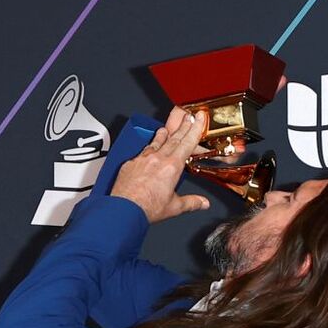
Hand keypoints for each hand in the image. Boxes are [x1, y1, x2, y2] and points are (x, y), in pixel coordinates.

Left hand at [109, 105, 212, 223]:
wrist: (125, 210)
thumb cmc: (146, 208)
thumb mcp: (174, 207)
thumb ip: (190, 202)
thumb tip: (202, 203)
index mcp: (172, 167)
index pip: (187, 143)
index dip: (195, 129)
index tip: (198, 118)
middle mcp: (158, 159)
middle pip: (173, 138)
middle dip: (182, 126)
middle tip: (187, 117)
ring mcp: (143, 159)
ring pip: (156, 142)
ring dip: (163, 134)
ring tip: (167, 128)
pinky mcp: (131, 163)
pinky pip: (142, 151)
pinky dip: (148, 147)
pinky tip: (148, 148)